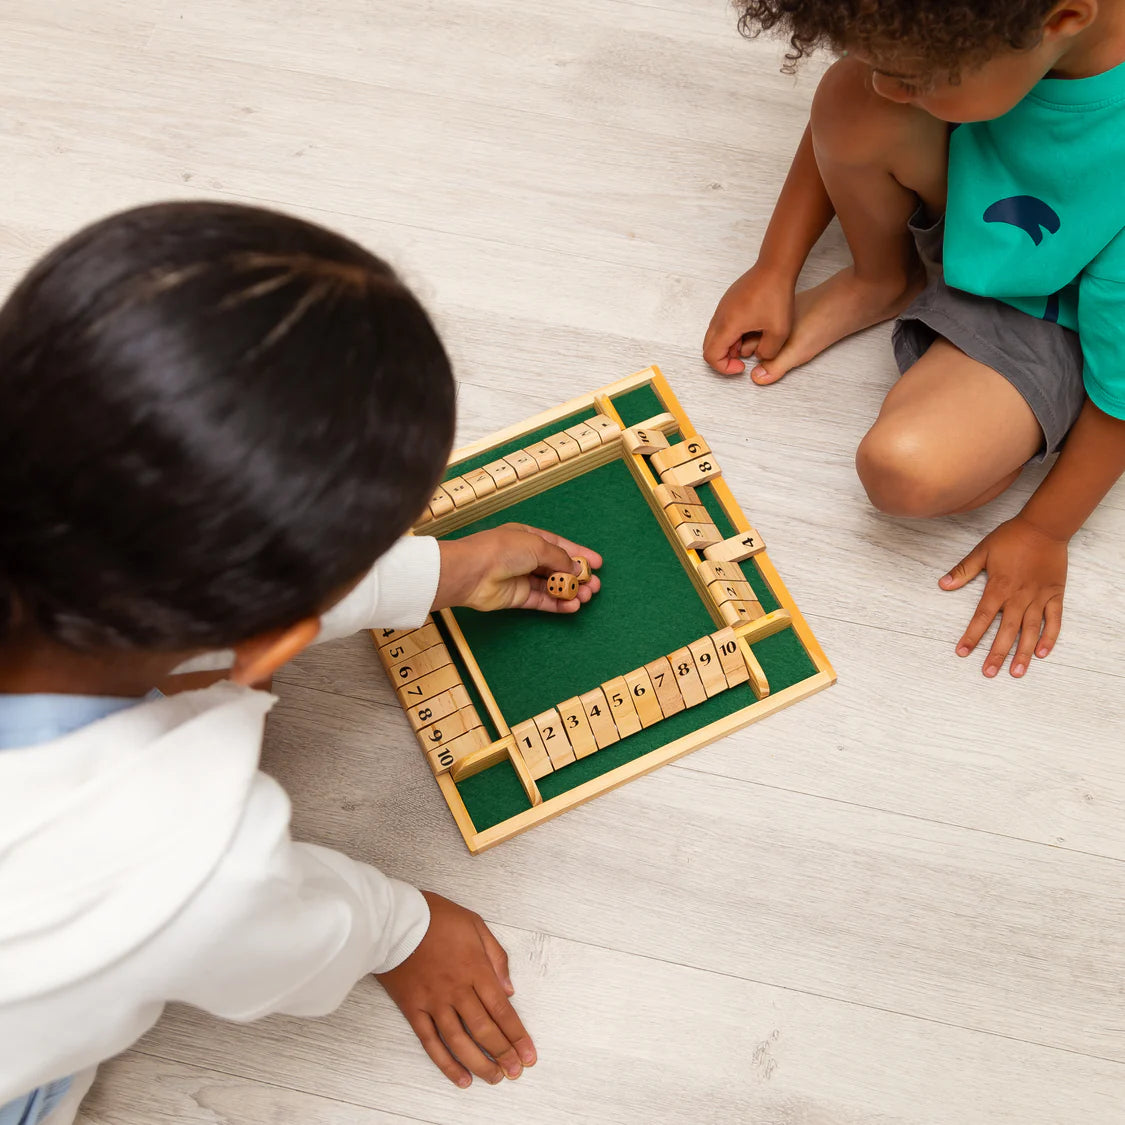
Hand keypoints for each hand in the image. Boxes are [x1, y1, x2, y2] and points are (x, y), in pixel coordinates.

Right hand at [377, 892, 535, 1087]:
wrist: (394, 919)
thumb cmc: (436, 917)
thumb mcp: (475, 924)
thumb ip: (496, 956)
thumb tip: (510, 989)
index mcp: (475, 968)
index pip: (502, 1009)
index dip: (517, 1035)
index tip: (528, 1054)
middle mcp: (457, 989)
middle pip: (483, 1029)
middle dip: (502, 1053)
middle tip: (515, 1072)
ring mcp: (434, 1001)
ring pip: (459, 1041)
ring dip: (478, 1063)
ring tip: (493, 1078)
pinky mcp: (413, 1008)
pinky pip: (430, 1041)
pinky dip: (445, 1062)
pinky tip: (460, 1076)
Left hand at [434, 524, 600, 612]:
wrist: (473, 572)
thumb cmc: (503, 549)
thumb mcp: (537, 546)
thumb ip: (560, 558)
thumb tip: (577, 568)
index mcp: (529, 537)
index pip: (559, 545)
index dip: (579, 554)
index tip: (598, 563)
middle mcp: (526, 557)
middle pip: (558, 567)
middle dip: (578, 576)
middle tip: (595, 585)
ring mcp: (522, 578)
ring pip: (552, 586)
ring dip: (570, 591)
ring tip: (587, 596)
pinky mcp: (518, 598)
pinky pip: (542, 601)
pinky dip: (558, 604)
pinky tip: (573, 606)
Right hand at [702, 263, 794, 375]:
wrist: (775, 268)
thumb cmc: (776, 295)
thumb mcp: (779, 331)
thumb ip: (767, 352)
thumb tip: (758, 356)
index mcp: (728, 326)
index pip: (711, 356)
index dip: (724, 368)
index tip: (742, 366)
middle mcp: (720, 317)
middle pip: (708, 347)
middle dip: (724, 358)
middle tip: (742, 359)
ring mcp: (722, 308)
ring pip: (714, 335)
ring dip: (728, 345)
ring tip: (749, 343)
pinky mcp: (728, 302)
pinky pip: (721, 323)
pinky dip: (730, 333)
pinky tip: (751, 329)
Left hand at [939, 516, 1067, 677]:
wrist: (1044, 527)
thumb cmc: (1011, 538)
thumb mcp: (982, 551)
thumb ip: (963, 570)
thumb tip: (942, 584)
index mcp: (998, 588)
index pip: (982, 618)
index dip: (972, 636)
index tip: (963, 652)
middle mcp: (1018, 597)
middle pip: (1006, 631)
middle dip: (996, 653)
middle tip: (988, 673)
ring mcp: (1038, 597)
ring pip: (1030, 631)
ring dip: (1022, 653)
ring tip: (1015, 672)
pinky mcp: (1054, 595)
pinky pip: (1054, 620)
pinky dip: (1049, 637)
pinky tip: (1042, 653)